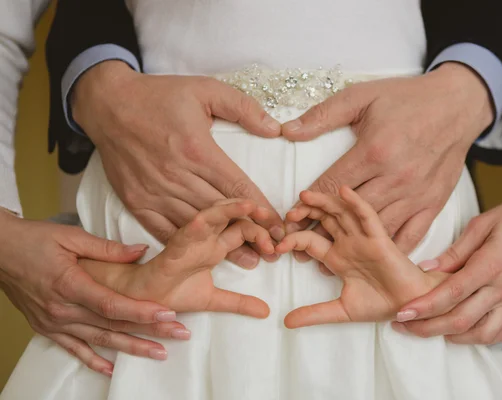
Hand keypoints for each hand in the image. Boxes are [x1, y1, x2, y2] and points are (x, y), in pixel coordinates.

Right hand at [0, 210, 184, 376]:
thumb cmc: (34, 239)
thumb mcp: (72, 236)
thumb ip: (108, 249)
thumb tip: (141, 252)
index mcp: (70, 284)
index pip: (113, 305)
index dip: (142, 312)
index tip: (168, 314)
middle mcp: (62, 309)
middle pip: (113, 326)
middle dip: (149, 332)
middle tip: (179, 334)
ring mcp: (54, 322)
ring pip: (99, 340)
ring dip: (131, 348)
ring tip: (159, 353)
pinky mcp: (47, 328)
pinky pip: (73, 349)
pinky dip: (93, 360)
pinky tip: (111, 369)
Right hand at [72, 61, 284, 268]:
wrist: (108, 103)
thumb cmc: (159, 96)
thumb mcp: (206, 89)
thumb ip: (243, 108)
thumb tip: (276, 129)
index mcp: (197, 150)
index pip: (238, 188)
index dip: (262, 211)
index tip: (279, 227)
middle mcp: (176, 175)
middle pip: (221, 214)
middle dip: (250, 233)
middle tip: (273, 251)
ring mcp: (154, 192)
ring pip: (196, 227)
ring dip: (223, 246)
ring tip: (249, 260)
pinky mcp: (137, 201)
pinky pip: (164, 230)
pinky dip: (186, 244)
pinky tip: (204, 256)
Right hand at [80, 200, 272, 318]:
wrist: (144, 301)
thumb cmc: (172, 294)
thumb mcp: (213, 299)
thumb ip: (238, 302)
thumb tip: (266, 310)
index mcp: (215, 246)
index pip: (244, 231)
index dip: (264, 234)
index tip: (281, 246)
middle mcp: (207, 238)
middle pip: (236, 219)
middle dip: (257, 220)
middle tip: (277, 231)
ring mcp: (193, 237)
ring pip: (217, 214)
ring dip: (236, 209)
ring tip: (255, 207)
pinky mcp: (178, 241)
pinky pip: (194, 224)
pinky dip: (211, 217)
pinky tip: (222, 215)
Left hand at [276, 186, 447, 327]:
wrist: (409, 307)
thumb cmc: (381, 304)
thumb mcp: (340, 310)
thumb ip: (314, 313)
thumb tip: (285, 322)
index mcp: (337, 257)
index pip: (310, 240)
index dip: (293, 239)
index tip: (277, 246)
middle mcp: (348, 243)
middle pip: (323, 219)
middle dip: (305, 212)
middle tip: (288, 211)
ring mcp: (363, 238)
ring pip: (341, 213)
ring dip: (324, 202)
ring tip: (305, 195)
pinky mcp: (380, 238)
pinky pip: (367, 216)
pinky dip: (356, 203)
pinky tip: (343, 191)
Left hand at [282, 63, 492, 260]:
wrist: (458, 103)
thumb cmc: (408, 98)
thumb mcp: (362, 97)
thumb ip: (324, 115)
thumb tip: (287, 131)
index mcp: (374, 151)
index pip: (332, 186)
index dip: (307, 205)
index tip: (290, 217)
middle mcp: (395, 178)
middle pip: (350, 214)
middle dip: (321, 230)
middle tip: (299, 244)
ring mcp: (416, 194)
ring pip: (377, 229)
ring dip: (350, 247)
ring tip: (325, 261)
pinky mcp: (433, 204)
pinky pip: (410, 235)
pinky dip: (387, 249)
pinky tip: (371, 259)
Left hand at [395, 178, 501, 344]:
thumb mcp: (480, 225)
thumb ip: (454, 252)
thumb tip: (425, 269)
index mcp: (490, 264)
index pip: (450, 294)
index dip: (424, 307)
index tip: (402, 314)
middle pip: (461, 320)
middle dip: (428, 328)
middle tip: (404, 326)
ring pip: (482, 333)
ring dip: (453, 337)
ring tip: (430, 329)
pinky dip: (481, 337)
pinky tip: (464, 331)